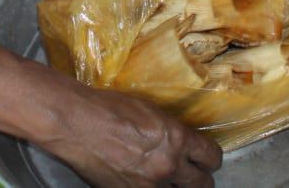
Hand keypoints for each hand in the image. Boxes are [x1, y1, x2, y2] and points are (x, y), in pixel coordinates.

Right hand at [42, 85, 221, 186]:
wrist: (77, 124)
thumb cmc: (109, 108)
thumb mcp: (150, 111)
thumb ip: (170, 131)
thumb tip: (179, 142)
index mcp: (176, 138)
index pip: (211, 157)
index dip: (210, 158)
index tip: (205, 158)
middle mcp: (168, 165)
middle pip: (202, 185)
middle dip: (199, 179)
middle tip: (192, 174)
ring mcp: (149, 185)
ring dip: (174, 187)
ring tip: (164, 178)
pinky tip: (141, 180)